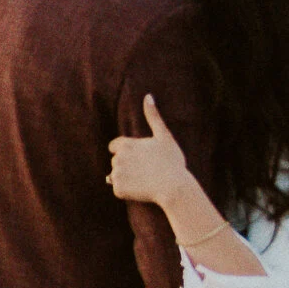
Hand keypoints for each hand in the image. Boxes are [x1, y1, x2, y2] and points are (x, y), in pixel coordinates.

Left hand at [108, 94, 195, 213]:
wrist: (174, 187)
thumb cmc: (171, 162)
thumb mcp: (164, 136)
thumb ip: (153, 116)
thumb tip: (148, 96)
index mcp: (126, 144)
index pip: (114, 146)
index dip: (126, 151)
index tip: (140, 157)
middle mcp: (118, 158)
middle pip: (116, 161)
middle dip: (127, 165)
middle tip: (147, 170)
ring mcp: (117, 174)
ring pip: (117, 176)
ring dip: (127, 178)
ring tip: (145, 180)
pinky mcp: (118, 189)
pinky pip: (119, 190)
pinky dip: (128, 191)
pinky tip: (142, 190)